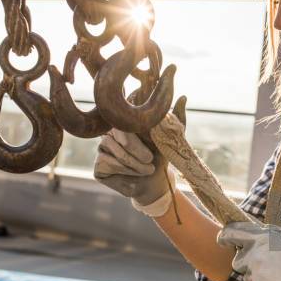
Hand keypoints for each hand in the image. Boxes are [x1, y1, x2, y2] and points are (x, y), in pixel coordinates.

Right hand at [94, 97, 186, 212]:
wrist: (156, 183)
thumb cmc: (162, 155)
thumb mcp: (172, 137)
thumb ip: (176, 117)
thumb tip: (183, 97)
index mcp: (126, 120)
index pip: (124, 114)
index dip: (134, 122)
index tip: (148, 133)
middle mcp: (111, 131)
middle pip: (117, 132)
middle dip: (135, 148)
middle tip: (150, 159)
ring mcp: (102, 147)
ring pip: (112, 148)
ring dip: (132, 162)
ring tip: (147, 169)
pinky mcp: (98, 165)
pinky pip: (105, 161)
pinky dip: (123, 169)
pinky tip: (133, 174)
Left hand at [217, 221, 280, 280]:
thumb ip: (266, 239)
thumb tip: (253, 240)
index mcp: (262, 238)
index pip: (232, 233)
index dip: (224, 237)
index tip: (221, 239)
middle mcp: (255, 255)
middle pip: (237, 262)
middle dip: (247, 265)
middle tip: (266, 267)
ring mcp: (257, 274)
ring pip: (248, 279)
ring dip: (259, 279)